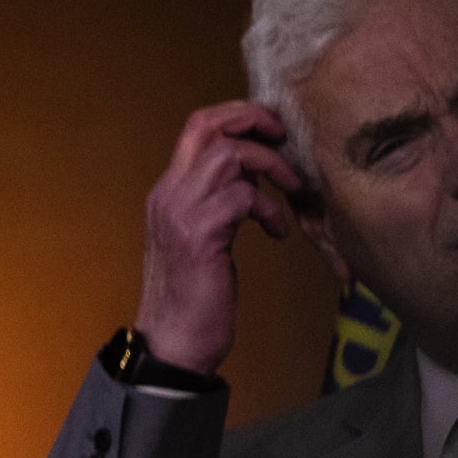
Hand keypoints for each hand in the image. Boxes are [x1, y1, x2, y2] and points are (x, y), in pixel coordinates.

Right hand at [133, 102, 303, 375]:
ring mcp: (180, 213)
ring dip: (270, 167)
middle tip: (284, 139)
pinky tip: (276, 232)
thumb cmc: (193, 295)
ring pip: (228, 156)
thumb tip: (250, 176)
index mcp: (167, 192)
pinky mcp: (200, 236)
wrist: (172, 341)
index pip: (196, 127)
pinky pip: (242, 197)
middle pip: (207, 125)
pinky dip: (268, 209)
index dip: (238, 116)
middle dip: (253, 121)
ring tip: (289, 190)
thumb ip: (214, 202)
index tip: (272, 131)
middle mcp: (168, 194)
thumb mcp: (199, 236)